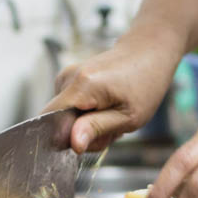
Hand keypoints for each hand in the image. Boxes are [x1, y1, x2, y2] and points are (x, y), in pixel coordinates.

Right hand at [43, 35, 180, 152]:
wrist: (147, 53)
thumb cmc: (145, 84)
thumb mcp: (128, 116)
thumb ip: (96, 128)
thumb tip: (73, 144)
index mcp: (82, 85)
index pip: (49, 120)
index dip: (63, 138)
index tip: (90, 140)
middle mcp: (68, 77)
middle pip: (58, 123)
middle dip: (83, 135)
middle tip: (112, 129)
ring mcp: (66, 76)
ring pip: (65, 118)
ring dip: (88, 126)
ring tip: (112, 117)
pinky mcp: (69, 79)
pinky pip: (70, 109)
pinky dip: (87, 116)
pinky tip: (105, 109)